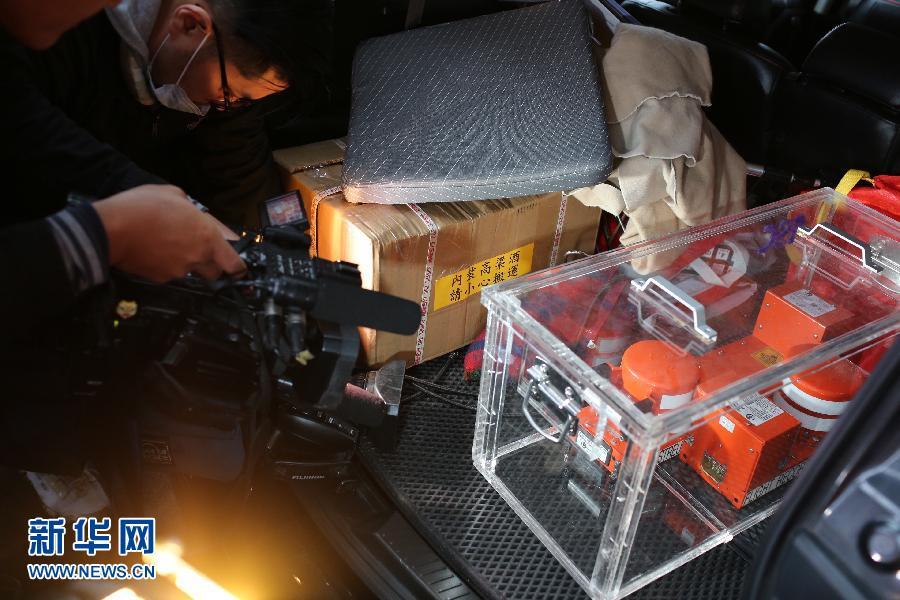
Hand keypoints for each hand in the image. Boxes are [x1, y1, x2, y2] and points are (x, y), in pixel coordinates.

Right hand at [93, 185, 245, 281]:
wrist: (111, 228)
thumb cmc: (142, 207)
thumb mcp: (173, 193)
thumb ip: (191, 206)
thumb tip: (191, 211)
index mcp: (207, 236)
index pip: (234, 263)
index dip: (238, 267)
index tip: (238, 267)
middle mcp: (197, 257)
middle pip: (214, 272)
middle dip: (211, 265)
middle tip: (200, 252)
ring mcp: (179, 270)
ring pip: (191, 273)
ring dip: (186, 263)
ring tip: (169, 245)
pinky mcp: (160, 278)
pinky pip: (170, 274)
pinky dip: (166, 265)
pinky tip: (155, 250)